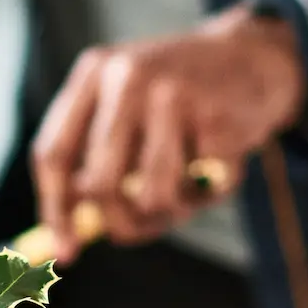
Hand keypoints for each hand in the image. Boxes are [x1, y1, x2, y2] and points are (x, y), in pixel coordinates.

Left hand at [30, 5, 305, 263]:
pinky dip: (210, 193)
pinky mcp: (217, 118)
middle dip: (117, 222)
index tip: (66, 251)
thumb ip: (95, 163)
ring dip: (171, 210)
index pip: (53, 153)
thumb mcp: (127, 108)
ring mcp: (173, 95)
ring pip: (151, 196)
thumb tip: (64, 241)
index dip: (55, 210)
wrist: (254, 56)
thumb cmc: (180, 98)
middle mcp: (127, 77)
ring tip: (186, 188)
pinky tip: (219, 163)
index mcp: (94, 72)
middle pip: (99, 184)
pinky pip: (201, 192)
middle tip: (136, 229)